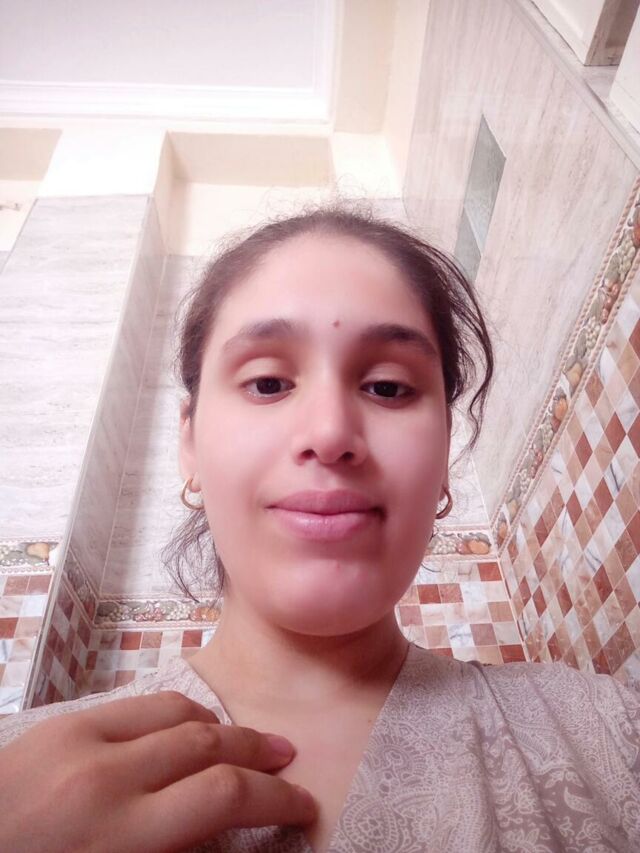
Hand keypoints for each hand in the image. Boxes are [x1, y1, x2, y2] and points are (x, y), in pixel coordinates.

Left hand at [0, 690, 315, 851]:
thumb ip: (175, 851)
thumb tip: (227, 829)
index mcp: (117, 835)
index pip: (222, 796)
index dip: (275, 799)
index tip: (301, 806)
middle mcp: (104, 774)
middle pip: (207, 743)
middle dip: (257, 752)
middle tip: (287, 762)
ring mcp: (79, 738)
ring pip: (175, 711)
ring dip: (220, 725)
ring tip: (246, 742)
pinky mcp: (60, 722)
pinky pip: (135, 706)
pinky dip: (174, 715)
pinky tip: (188, 729)